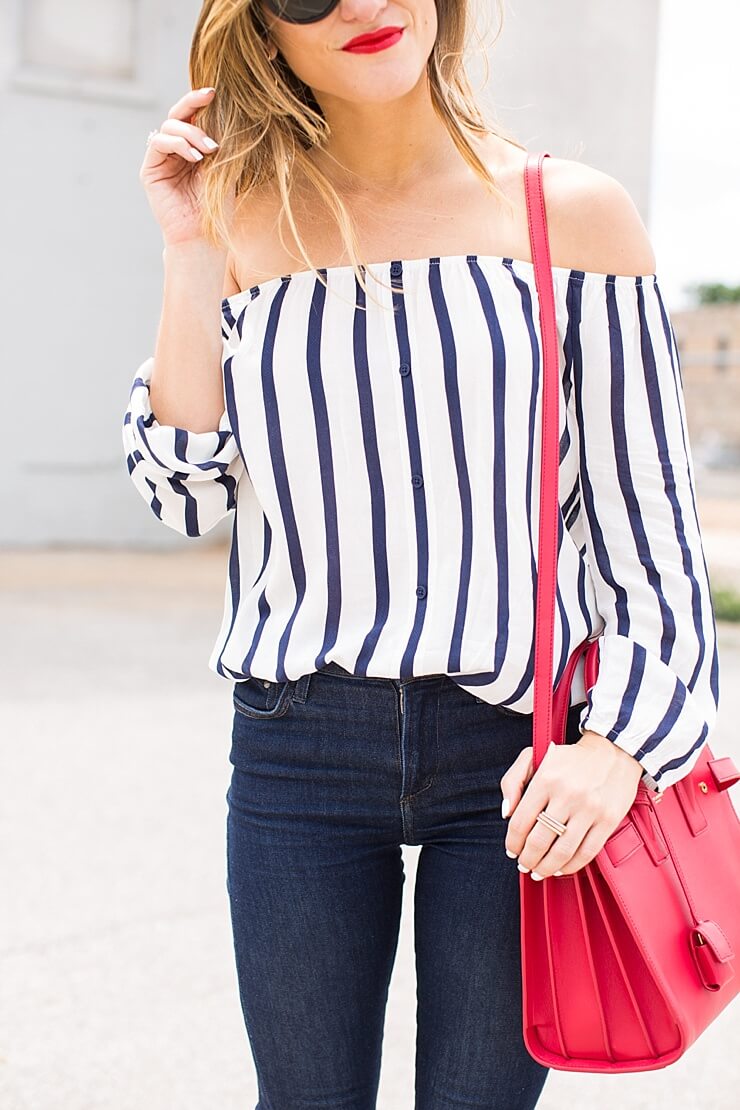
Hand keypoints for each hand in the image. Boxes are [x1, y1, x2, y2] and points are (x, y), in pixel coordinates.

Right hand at [139, 86, 231, 247]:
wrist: (203, 236)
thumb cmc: (216, 207)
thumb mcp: (223, 168)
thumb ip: (219, 142)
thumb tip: (222, 111)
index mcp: (192, 148)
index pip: (192, 117)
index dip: (198, 101)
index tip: (214, 91)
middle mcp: (175, 151)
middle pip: (177, 115)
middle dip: (192, 105)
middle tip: (211, 100)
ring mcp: (161, 159)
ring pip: (169, 127)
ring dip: (190, 132)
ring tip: (208, 150)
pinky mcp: (150, 170)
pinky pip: (158, 143)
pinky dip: (177, 144)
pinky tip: (194, 157)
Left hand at [500, 729, 643, 878]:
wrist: (612, 751)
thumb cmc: (569, 758)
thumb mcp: (533, 757)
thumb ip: (512, 781)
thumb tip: (506, 813)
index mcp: (546, 779)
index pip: (520, 821)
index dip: (512, 842)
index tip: (511, 850)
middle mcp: (567, 795)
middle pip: (539, 841)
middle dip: (527, 859)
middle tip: (523, 865)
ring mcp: (590, 809)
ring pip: (562, 851)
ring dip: (546, 867)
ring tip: (538, 871)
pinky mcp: (608, 820)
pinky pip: (587, 852)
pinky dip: (571, 866)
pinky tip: (561, 868)